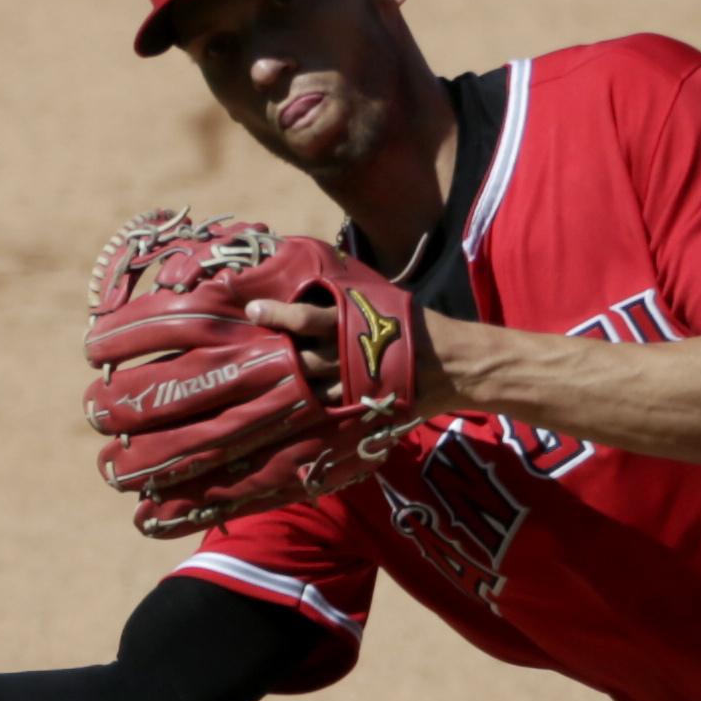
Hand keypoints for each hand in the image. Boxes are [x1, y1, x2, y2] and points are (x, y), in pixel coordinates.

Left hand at [240, 292, 447, 412]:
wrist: (454, 363)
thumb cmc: (416, 325)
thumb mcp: (383, 298)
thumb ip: (349, 295)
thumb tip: (318, 281)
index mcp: (353, 323)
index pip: (308, 318)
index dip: (278, 314)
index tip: (253, 310)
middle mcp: (349, 355)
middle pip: (302, 359)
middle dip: (275, 357)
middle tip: (246, 355)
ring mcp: (355, 387)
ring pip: (311, 392)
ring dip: (287, 390)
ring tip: (259, 389)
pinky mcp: (363, 409)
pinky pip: (330, 416)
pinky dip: (310, 417)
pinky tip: (289, 420)